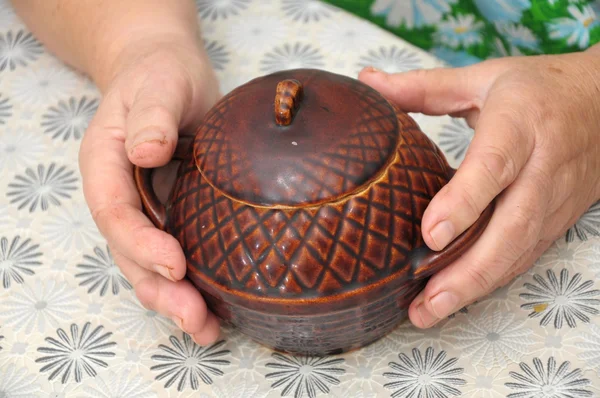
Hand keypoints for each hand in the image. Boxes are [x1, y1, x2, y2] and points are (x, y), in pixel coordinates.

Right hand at [79, 38, 221, 343]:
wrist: (169, 74)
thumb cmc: (162, 74)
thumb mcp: (159, 84)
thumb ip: (152, 116)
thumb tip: (147, 152)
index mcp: (107, 164)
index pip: (114, 212)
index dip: (140, 243)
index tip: (176, 263)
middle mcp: (122, 195)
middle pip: (130, 253)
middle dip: (159, 289)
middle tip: (194, 317)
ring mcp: (147, 209)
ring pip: (150, 265)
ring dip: (175, 300)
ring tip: (206, 329)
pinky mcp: (176, 215)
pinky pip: (178, 256)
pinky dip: (194, 286)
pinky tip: (217, 311)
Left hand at [359, 48, 599, 327]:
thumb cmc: (542, 89)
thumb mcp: (483, 77)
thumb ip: (422, 87)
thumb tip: (366, 83)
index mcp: (521, 123)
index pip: (494, 166)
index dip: (465, 201)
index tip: (430, 234)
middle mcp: (543, 167)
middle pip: (512, 227)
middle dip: (468, 271)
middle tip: (425, 301)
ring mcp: (555, 199)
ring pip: (520, 252)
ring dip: (476, 287)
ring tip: (430, 312)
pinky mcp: (558, 219)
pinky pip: (525, 256)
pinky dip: (492, 281)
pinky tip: (458, 297)